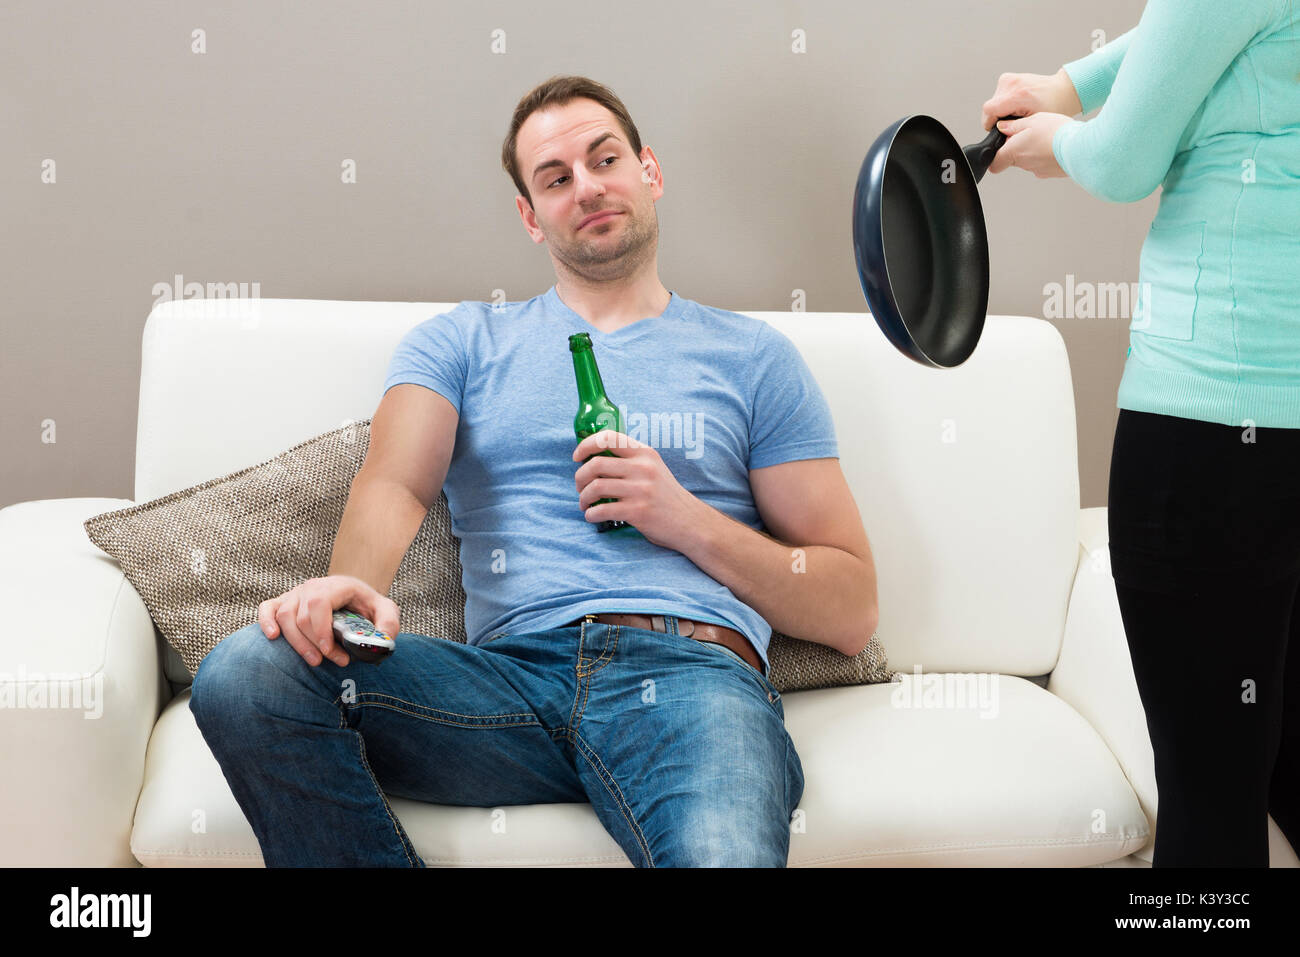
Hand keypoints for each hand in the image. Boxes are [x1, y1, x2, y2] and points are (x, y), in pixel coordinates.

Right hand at [258, 574, 399, 667]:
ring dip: (297, 643)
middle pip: (302, 615)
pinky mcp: (284, 602)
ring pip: (285, 617)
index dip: (320, 629)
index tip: (328, 651)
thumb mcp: (386, 611)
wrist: (354, 596)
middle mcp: (313, 586)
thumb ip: (389, 623)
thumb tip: (383, 640)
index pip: (320, 603)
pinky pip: (267, 609)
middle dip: (314, 643)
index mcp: (337, 585)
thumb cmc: (367, 606)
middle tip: (332, 661)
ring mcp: (296, 594)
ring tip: (314, 661)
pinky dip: (266, 622)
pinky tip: (273, 637)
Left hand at [572, 429, 702, 549]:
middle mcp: (643, 468)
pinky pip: (602, 510)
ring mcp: (640, 490)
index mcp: (645, 453)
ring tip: (585, 504)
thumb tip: (594, 459)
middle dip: (579, 477)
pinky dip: (591, 514)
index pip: (608, 438)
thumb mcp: (653, 469)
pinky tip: (592, 516)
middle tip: (579, 487)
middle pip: (595, 464)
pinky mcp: (638, 511)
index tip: (577, 457)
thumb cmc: (666, 496)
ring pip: (595, 487)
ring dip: (583, 498)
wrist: (690, 522)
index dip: (586, 445)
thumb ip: (630, 461)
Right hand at [981, 68, 1082, 130]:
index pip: (989, 110)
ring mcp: (1009, 78)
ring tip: (1018, 112)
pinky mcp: (1007, 78)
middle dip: (998, 118)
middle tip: (1013, 122)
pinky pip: (998, 96)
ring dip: (1001, 111)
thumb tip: (1000, 138)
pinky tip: (1017, 104)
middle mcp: (1011, 83)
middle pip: (990, 107)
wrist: (1062, 90)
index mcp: (1018, 94)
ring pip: (993, 102)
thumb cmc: (1055, 106)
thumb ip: (1014, 130)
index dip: (989, 123)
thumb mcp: (1034, 123)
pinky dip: (1004, 103)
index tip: (997, 129)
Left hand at [987, 113, 1072, 177]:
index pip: (994, 164)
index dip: (995, 156)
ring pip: (1029, 161)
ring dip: (1034, 150)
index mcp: (1014, 152)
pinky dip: (1046, 156)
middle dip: (1018, 147)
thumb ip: (1014, 126)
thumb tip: (1002, 127)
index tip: (1000, 147)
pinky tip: (1056, 145)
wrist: (1082, 147)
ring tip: (1047, 137)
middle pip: (1013, 159)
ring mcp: (1038, 170)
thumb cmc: (1056, 133)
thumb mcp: (1032, 120)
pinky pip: (1043, 164)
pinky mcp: (1051, 173)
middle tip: (1031, 133)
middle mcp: (1024, 165)